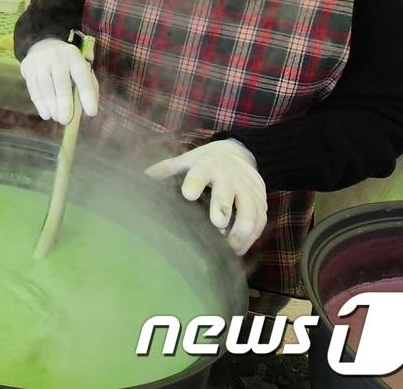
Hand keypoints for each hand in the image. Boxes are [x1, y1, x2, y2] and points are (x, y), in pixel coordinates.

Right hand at [19, 37, 98, 123]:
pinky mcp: (28, 68)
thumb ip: (87, 85)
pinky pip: (33, 89)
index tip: (91, 113)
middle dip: (64, 104)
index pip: (82, 77)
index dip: (87, 95)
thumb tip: (87, 109)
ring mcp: (40, 62)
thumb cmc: (68, 63)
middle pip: (61, 83)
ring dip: (51, 106)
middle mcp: (57, 57)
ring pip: (45, 88)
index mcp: (74, 56)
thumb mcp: (81, 67)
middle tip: (66, 121)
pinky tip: (46, 114)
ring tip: (57, 118)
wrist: (43, 45)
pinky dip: (40, 104)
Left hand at [147, 140, 267, 255]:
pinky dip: (252, 237)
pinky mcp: (261, 201)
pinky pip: (261, 221)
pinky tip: (240, 249)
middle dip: (223, 208)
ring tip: (229, 248)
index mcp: (207, 166)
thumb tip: (141, 178)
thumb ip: (166, 169)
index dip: (194, 183)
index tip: (188, 194)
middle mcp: (230, 177)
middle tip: (217, 224)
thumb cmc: (207, 161)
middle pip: (228, 194)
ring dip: (241, 230)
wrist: (242, 153)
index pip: (200, 174)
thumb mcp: (186, 160)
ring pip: (250, 212)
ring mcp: (248, 189)